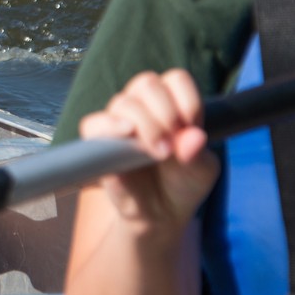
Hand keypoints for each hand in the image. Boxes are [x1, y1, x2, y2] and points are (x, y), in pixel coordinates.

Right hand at [79, 69, 220, 228]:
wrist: (161, 215)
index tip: (193, 128)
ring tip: (160, 153)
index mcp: (170, 103)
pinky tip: (127, 136)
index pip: (175, 80)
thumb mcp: (201, 170)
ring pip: (124, 102)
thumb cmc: (182, 184)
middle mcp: (142, 107)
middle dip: (165, 112)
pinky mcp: (98, 143)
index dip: (187, 101)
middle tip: (173, 144)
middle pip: (147, 83)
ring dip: (146, 125)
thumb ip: (198, 153)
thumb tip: (193, 137)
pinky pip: (93, 124)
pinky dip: (109, 127)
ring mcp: (118, 123)